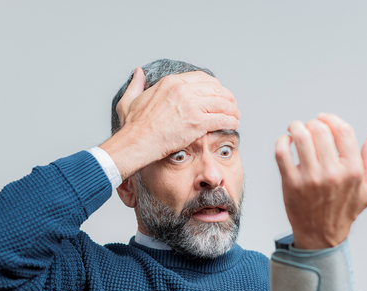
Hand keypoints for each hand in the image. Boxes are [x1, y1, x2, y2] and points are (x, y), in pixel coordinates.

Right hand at [101, 68, 239, 178]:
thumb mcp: (130, 99)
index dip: (214, 86)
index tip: (218, 93)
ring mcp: (191, 106)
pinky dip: (231, 121)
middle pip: (215, 89)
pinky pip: (221, 118)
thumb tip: (138, 72)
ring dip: (232, 110)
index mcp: (171, 82)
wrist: (137, 142)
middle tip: (231, 105)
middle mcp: (183, 90)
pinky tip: (234, 124)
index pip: (202, 78)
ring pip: (222, 103)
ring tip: (235, 115)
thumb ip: (136, 84)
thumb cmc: (133, 126)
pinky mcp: (197, 123)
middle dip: (226, 97)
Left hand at [274, 113, 366, 249]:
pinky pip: (282, 153)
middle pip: (319, 130)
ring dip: (296, 127)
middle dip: (312, 123)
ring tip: (295, 129)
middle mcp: (332, 173)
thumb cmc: (345, 211)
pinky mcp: (291, 184)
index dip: (331, 119)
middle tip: (308, 126)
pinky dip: (282, 141)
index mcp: (353, 171)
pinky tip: (285, 142)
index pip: (343, 131)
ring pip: (300, 137)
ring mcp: (310, 178)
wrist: (321, 236)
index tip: (322, 118)